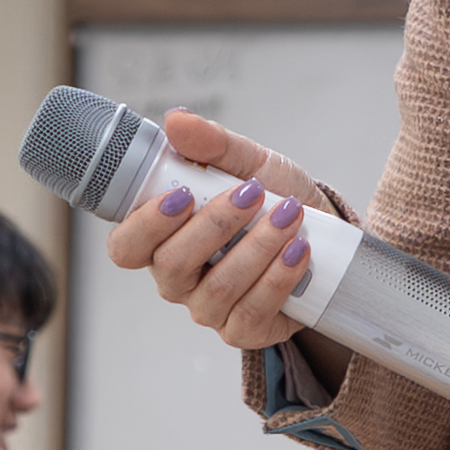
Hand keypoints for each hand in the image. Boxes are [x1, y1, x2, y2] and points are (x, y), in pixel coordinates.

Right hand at [101, 109, 324, 352]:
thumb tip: (176, 120)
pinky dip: (278, 277)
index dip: (145, 225)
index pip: (125, 247)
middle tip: (253, 193)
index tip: (183, 194)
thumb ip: (212, 144)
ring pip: (217, 288)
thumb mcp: (248, 162)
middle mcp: (178, 278)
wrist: (324, 232)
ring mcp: (209, 308)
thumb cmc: (272, 198)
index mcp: (162, 238)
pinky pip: (252, 311)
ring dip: (257, 247)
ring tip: (289, 216)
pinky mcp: (243, 329)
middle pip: (171, 264)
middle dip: (216, 225)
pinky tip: (298, 251)